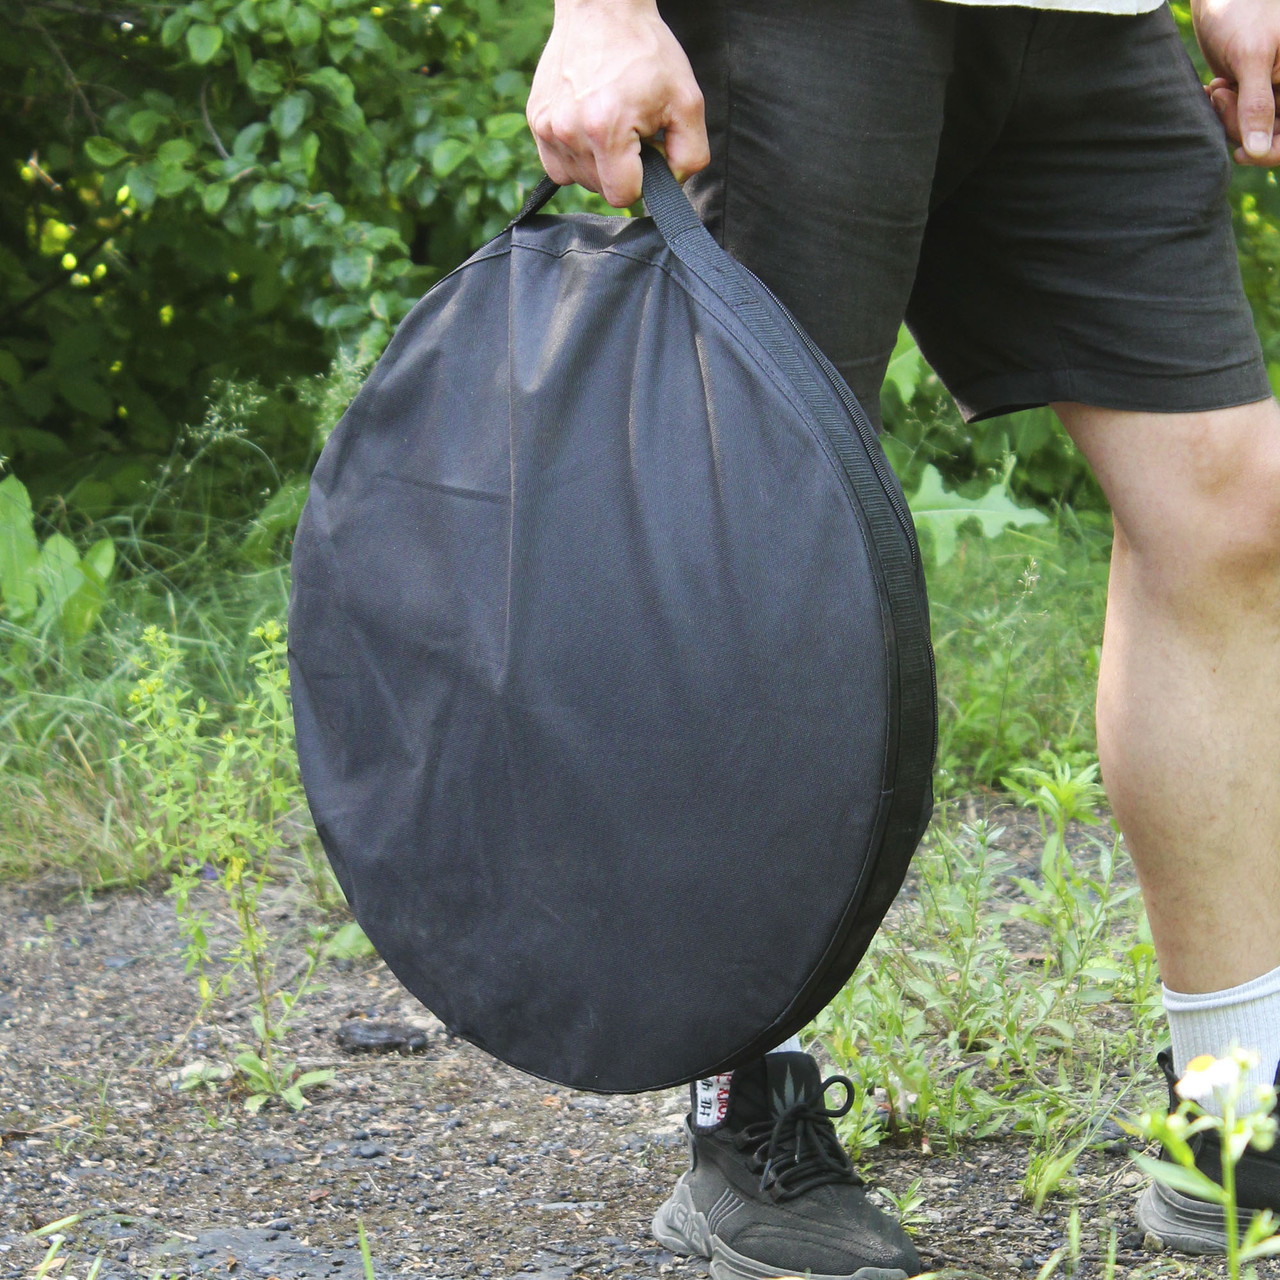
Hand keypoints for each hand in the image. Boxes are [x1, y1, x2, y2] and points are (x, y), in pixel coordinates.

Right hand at [526, 0, 709, 206]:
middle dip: (621, 169)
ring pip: (578, 179)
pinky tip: (589, 127)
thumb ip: (690, 155)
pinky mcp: (535, 120)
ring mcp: (546, 126)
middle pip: (600, 189)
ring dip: (598, 164)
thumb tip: (672, 186)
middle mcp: (568, 131)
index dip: (643, 181)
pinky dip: (576, 155)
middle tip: (632, 130)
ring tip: (610, 124)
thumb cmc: (645, 51)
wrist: (602, 8)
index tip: (648, 151)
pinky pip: (557, 164)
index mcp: (605, 129)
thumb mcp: (687, 101)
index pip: (623, 195)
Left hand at [1192, 0, 1279, 164]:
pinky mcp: (1252, 89)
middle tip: (1220, 93)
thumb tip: (1259, 149)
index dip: (1272, 152)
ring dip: (1228, 117)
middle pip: (1271, 135)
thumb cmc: (1242, 10)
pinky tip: (1211, 89)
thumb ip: (1257, 104)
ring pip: (1251, 129)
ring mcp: (1274, 89)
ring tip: (1215, 86)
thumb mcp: (1252, 56)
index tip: (1240, 152)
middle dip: (1241, 125)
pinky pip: (1238, 116)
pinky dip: (1222, 110)